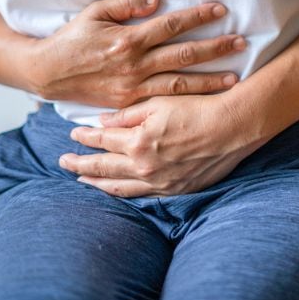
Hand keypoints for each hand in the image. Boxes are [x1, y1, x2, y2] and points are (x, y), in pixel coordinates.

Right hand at [31, 0, 245, 107]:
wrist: (48, 73)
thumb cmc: (73, 38)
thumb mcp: (94, 12)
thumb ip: (125, 3)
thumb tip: (157, 0)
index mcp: (128, 40)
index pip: (172, 25)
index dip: (198, 16)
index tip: (221, 9)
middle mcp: (134, 65)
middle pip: (184, 55)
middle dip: (216, 48)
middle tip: (241, 42)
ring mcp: (134, 87)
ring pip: (179, 83)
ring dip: (210, 81)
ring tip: (236, 77)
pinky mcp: (130, 102)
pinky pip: (164, 100)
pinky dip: (187, 99)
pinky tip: (206, 99)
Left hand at [59, 94, 263, 196]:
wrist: (234, 128)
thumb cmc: (199, 108)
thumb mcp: (160, 103)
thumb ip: (129, 114)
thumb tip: (103, 122)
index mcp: (138, 143)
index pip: (102, 141)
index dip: (85, 137)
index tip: (73, 134)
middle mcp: (145, 167)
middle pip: (103, 168)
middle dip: (81, 163)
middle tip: (64, 161)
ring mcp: (160, 182)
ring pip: (119, 187)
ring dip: (98, 182)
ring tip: (82, 179)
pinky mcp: (177, 189)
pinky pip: (143, 196)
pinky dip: (125, 192)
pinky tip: (117, 189)